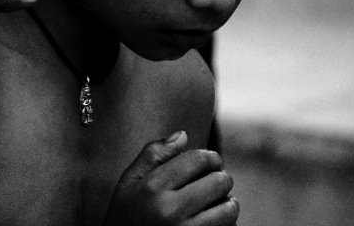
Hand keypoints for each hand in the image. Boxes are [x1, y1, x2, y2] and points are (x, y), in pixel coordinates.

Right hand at [103, 131, 238, 225]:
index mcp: (152, 187)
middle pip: (217, 182)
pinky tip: (215, 220)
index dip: (210, 157)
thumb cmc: (124, 217)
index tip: (212, 162)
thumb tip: (182, 136)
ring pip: (227, 209)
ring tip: (220, 202)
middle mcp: (170, 210)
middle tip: (217, 181)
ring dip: (228, 202)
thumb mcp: (128, 183)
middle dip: (222, 178)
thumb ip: (152, 155)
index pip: (196, 160)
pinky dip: (227, 223)